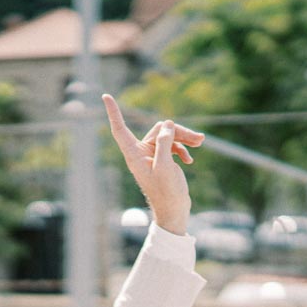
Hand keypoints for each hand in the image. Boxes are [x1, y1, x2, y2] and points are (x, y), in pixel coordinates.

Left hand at [102, 95, 202, 235]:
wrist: (174, 211)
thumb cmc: (167, 192)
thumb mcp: (166, 165)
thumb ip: (165, 143)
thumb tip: (167, 124)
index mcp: (134, 155)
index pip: (120, 129)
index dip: (114, 112)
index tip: (105, 96)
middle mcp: (141, 153)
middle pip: (158, 130)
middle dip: (178, 132)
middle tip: (198, 139)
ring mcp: (152, 156)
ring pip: (168, 136)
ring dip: (184, 138)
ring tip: (200, 143)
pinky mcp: (162, 160)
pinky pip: (172, 146)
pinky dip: (182, 149)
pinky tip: (190, 159)